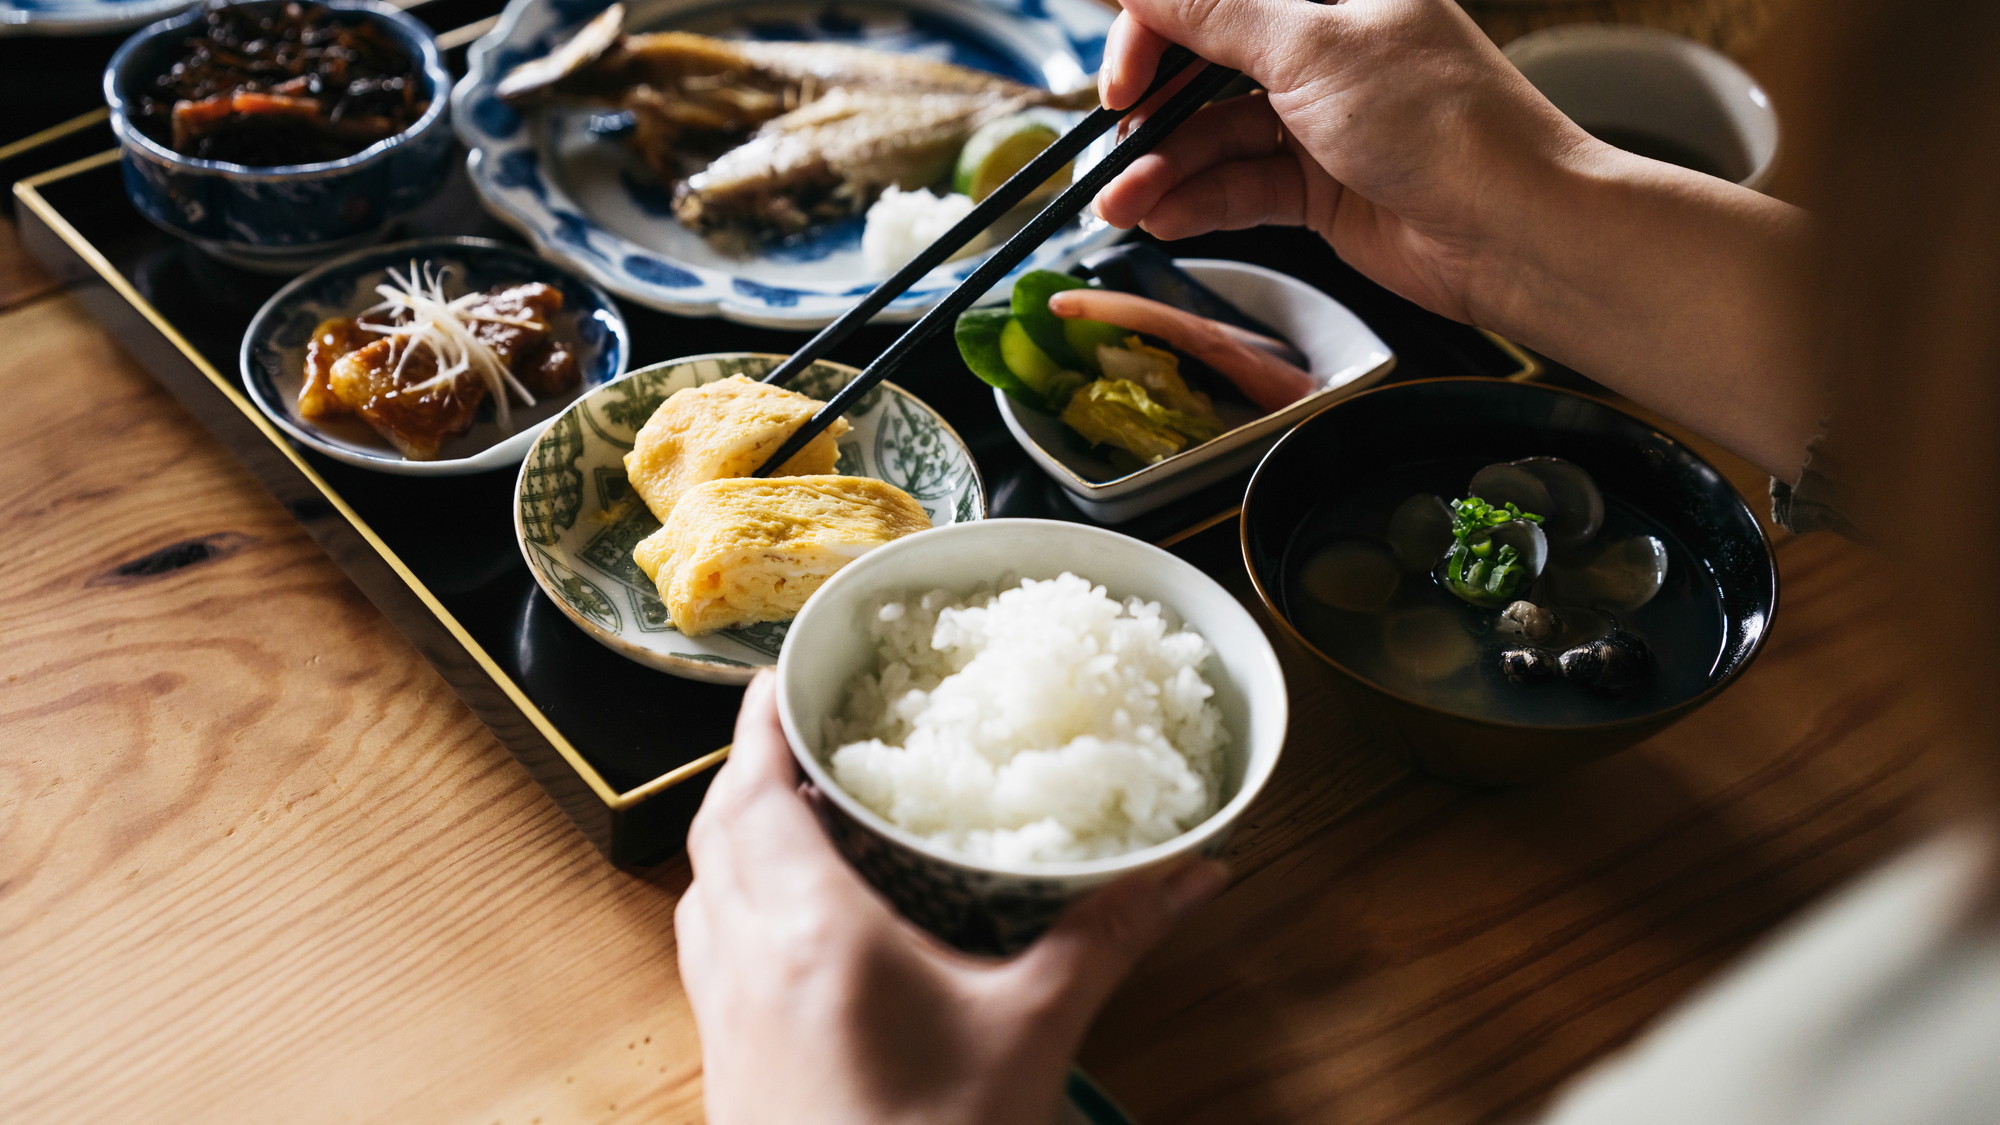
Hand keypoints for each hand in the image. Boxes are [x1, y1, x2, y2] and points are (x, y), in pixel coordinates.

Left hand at [676, 671, 1229, 1124]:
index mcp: (811, 931)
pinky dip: (735, 897)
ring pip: (703, 887)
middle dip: (750, 763)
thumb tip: (1193, 873)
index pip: (754, 790)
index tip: (784, 671)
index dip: (759, 719)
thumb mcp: (1036, 1031)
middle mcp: (746, 960)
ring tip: (797, 804)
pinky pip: (709, 944)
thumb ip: (1108, 937)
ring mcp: (725, 1013)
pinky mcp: (726, 1059)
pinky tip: (794, 915)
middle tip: (805, 728)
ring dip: (735, 830)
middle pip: (717, 826)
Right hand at [1091, 0, 1821, 481]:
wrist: (1515, 233)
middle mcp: (1323, 49)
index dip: (1154, 27)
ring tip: (1122, 204)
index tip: (1118, 72)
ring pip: (1214, 135)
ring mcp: (1319, 120)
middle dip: (1151, 105)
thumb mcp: (1312, 50)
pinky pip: (1238, 186)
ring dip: (1162, 169)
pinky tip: (1161, 217)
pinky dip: (1197, 202)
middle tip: (1115, 137)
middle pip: (1205, 63)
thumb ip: (1215, 13)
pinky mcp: (1319, 187)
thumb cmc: (1444, 124)